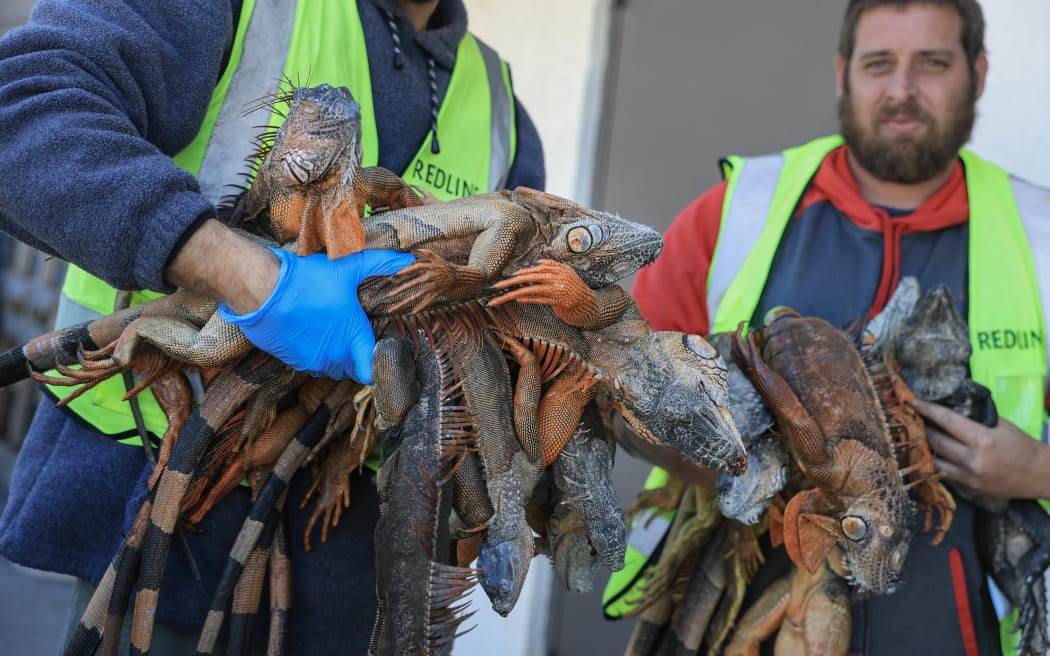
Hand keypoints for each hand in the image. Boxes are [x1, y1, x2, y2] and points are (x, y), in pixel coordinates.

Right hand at [218, 247, 414, 381]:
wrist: (262, 289)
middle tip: (355, 338)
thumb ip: (381, 264)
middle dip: (356, 358)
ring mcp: (311, 361)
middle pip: (352, 371)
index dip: (376, 363)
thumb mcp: (348, 268)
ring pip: (330, 369)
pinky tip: (311, 333)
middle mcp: (334, 356)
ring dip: (334, 357)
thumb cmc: (308, 280)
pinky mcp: (291, 360)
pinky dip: (313, 354)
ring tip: (333, 334)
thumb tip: (408, 259)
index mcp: (353, 338)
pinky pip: (309, 365)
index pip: (371, 371)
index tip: (376, 350)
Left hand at [912, 398, 1049, 499]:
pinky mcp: (968, 489)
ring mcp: (968, 477)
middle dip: (921, 427)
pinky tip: (932, 453)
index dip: (927, 409)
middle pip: (935, 440)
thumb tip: (948, 407)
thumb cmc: (1020, 445)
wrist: (1039, 475)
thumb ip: (974, 418)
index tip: (913, 402)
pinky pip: (943, 474)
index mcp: (982, 439)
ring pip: (933, 459)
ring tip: (918, 436)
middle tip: (913, 418)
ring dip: (924, 447)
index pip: (946, 420)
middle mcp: (972, 460)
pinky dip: (936, 462)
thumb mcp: (1000, 425)